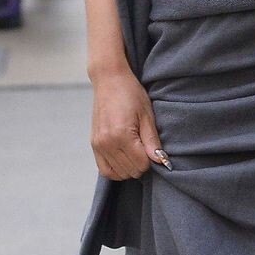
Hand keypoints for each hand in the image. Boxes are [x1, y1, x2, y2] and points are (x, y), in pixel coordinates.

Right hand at [91, 66, 169, 180]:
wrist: (109, 80)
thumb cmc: (130, 94)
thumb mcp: (147, 115)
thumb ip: (152, 141)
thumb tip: (160, 161)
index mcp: (121, 135)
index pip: (141, 164)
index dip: (151, 159)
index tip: (152, 147)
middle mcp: (107, 143)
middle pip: (130, 171)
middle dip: (141, 164)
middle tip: (144, 148)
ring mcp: (98, 145)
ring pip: (118, 173)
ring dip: (130, 168)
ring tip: (135, 152)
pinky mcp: (94, 144)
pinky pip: (104, 170)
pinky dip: (116, 170)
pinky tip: (124, 160)